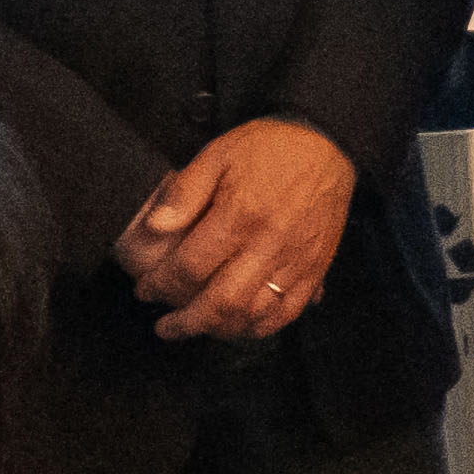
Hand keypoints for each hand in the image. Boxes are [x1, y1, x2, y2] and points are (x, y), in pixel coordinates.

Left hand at [124, 114, 363, 343]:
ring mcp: (295, 260)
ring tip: (198, 327)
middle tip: (166, 326)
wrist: (327, 144)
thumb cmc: (269, 147)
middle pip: (221, 303)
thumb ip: (185, 192)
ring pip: (254, 315)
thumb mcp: (218, 154)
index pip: (190, 268)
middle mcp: (269, 244)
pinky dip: (261, 328)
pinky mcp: (315, 268)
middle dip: (186, 322)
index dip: (161, 285)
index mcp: (240, 215)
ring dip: (220, 330)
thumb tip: (155, 226)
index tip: (146, 290)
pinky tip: (240, 326)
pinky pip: (288, 312)